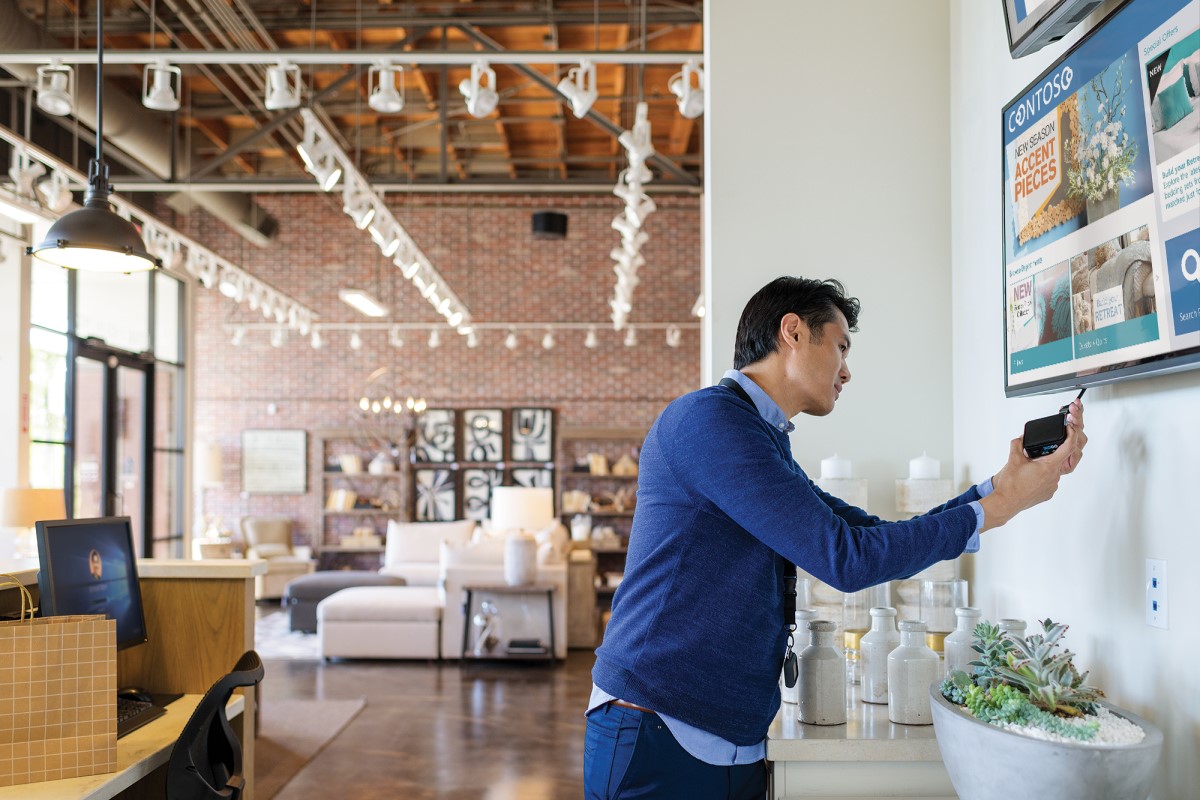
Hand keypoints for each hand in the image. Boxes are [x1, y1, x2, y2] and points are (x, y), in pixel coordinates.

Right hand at [980, 401, 1085, 530]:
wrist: (1006, 502)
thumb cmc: (1011, 484)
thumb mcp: (1013, 459)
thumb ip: (1018, 444)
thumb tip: (1021, 438)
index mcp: (1049, 466)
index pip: (1068, 447)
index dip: (1071, 435)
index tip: (1069, 428)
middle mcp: (1055, 476)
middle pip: (1061, 458)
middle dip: (1052, 452)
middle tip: (1039, 451)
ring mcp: (1053, 486)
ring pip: (1055, 470)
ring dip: (1046, 465)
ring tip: (1030, 467)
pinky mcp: (1049, 493)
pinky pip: (1051, 480)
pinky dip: (1044, 475)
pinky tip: (1032, 477)